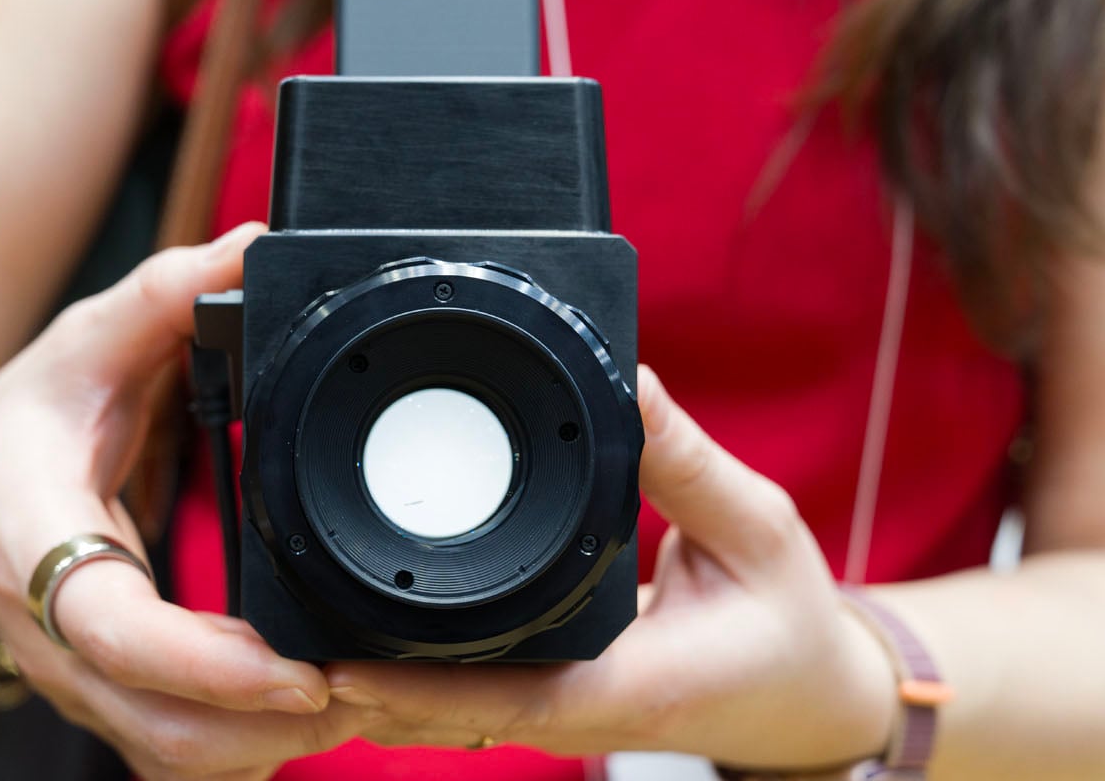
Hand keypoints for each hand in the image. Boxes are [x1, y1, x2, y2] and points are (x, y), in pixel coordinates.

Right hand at [0, 223, 375, 778]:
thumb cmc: (16, 423)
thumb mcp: (81, 341)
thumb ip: (164, 296)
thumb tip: (254, 247)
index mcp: (36, 544)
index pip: (115, 634)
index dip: (209, 666)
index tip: (299, 671)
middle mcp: (53, 636)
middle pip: (164, 731)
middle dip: (274, 724)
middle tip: (373, 681)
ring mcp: (79, 681)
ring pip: (179, 757)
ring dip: (273, 742)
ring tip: (362, 693)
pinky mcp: (109, 701)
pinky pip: (181, 753)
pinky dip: (251, 745)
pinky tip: (309, 708)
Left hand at [330, 366, 895, 768]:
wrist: (820, 697)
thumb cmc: (795, 626)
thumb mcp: (759, 528)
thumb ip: (687, 462)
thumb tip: (628, 383)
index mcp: (628, 686)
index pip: (503, 703)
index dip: (415, 689)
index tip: (338, 665)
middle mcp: (584, 712)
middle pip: (449, 721)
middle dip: (367, 694)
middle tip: (284, 650)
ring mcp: (568, 714)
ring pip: (452, 720)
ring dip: (383, 694)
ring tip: (303, 650)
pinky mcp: (563, 700)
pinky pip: (478, 701)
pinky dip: (420, 682)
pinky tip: (373, 645)